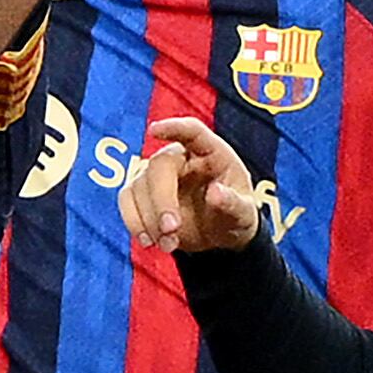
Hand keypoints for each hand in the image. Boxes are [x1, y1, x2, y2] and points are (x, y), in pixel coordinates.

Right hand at [120, 112, 268, 253]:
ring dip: (149, 218)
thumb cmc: (235, 214)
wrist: (220, 233)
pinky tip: (149, 242)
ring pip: (139, 186)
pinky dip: (135, 222)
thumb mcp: (244, 213)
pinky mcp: (142, 194)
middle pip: (159, 166)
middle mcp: (181, 158)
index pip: (192, 131)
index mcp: (211, 152)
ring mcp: (158, 174)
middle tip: (171, 229)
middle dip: (161, 199)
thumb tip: (215, 193)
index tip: (153, 131)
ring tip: (169, 244)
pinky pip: (127, 201)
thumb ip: (234, 203)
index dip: (173, 128)